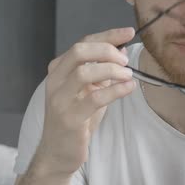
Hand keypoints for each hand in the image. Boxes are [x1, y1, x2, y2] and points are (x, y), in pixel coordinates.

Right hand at [33, 27, 136, 176]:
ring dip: (111, 70)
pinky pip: (94, 98)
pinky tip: (128, 88)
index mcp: (59, 70)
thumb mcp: (91, 90)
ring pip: (84, 72)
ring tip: (128, 76)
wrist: (59, 152)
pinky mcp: (69, 118)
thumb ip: (104, 70)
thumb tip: (122, 49)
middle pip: (79, 51)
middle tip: (125, 61)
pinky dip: (116, 90)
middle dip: (107, 50)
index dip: (108, 35)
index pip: (83, 43)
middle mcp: (55, 80)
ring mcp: (60, 99)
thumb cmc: (77, 119)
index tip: (129, 32)